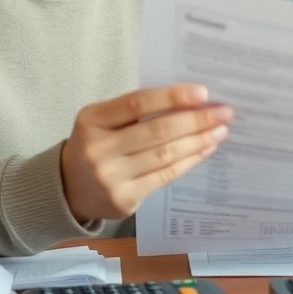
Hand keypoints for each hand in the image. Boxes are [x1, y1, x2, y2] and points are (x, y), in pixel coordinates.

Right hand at [61, 84, 232, 222]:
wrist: (68, 189)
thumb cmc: (96, 144)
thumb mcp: (102, 121)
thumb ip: (137, 111)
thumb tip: (191, 102)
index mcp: (92, 120)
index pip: (136, 103)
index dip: (171, 97)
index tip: (203, 93)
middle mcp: (98, 149)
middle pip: (156, 131)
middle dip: (195, 121)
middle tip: (224, 113)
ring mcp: (110, 178)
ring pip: (164, 156)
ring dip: (198, 141)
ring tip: (220, 130)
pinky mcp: (124, 200)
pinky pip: (165, 176)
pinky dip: (189, 161)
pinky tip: (205, 150)